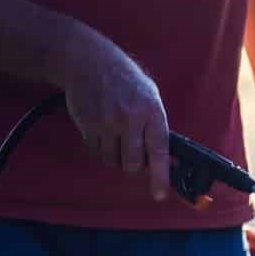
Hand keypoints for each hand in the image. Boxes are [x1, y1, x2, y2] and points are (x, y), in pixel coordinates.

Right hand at [60, 31, 170, 201]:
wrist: (87, 60)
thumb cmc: (125, 80)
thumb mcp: (150, 96)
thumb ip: (157, 126)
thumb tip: (167, 160)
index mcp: (150, 111)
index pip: (158, 150)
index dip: (160, 176)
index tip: (159, 195)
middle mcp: (129, 118)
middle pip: (133, 164)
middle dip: (135, 166)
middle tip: (135, 155)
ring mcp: (106, 122)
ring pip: (113, 161)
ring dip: (116, 158)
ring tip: (117, 138)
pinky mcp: (87, 124)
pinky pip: (97, 152)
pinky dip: (101, 149)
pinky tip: (102, 131)